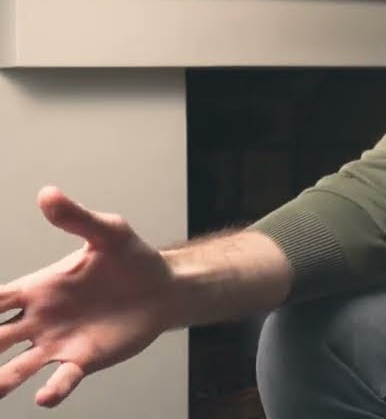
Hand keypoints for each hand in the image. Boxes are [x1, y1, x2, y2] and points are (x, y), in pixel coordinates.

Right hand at [0, 187, 175, 407]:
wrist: (164, 289)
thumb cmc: (132, 258)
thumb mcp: (108, 233)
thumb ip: (77, 218)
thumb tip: (48, 193)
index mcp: (38, 288)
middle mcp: (40, 319)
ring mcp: (58, 342)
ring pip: (18, 365)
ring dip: (3, 378)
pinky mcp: (83, 360)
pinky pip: (61, 378)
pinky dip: (52, 388)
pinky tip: (45, 396)